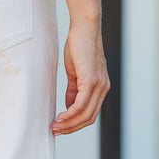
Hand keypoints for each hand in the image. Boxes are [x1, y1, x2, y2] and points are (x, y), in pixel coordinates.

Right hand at [52, 20, 109, 134]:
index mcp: (101, 87)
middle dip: (71, 128)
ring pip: (85, 114)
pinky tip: (60, 117)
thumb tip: (69, 107)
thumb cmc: (79, 46)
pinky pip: (81, 104)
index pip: (90, 113)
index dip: (75, 124)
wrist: (85, 28)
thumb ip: (73, 90)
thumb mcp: (75, 72)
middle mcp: (103, 88)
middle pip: (89, 118)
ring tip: (55, 126)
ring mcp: (99, 85)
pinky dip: (70, 114)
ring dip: (69, 124)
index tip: (60, 127)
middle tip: (55, 131)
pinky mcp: (91, 80)